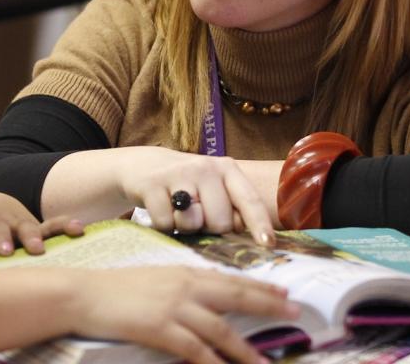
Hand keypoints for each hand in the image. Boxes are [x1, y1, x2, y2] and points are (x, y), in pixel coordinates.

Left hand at [0, 192, 81, 265]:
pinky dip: (70, 227)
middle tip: (37, 249)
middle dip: (30, 237)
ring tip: (76, 230)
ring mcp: (29, 225)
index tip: (6, 251)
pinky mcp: (41, 231)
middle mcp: (13, 221)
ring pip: (45, 225)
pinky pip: (57, 228)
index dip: (1, 239)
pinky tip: (86, 230)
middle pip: (23, 227)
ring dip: (59, 228)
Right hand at [66, 266, 296, 363]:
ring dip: (245, 350)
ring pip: (220, 330)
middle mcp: (184, 286)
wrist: (83, 294)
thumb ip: (182, 287)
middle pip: (235, 297)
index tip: (285, 293)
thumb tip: (206, 299)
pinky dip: (213, 363)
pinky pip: (194, 350)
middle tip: (294, 313)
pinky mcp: (159, 328)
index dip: (261, 287)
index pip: (231, 280)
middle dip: (267, 306)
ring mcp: (173, 307)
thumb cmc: (115, 289)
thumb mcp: (155, 279)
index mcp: (184, 273)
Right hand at [117, 146, 273, 244]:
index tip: (268, 245)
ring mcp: (178, 173)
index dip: (260, 224)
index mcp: (227, 169)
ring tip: (178, 212)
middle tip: (197, 215)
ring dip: (185, 228)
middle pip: (220, 222)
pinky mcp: (152, 183)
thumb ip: (231, 209)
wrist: (141, 165)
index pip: (249, 200)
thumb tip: (248, 236)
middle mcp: (205, 168)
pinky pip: (165, 223)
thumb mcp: (213, 189)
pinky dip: (163, 226)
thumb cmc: (186, 185)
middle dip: (209, 228)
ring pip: (193, 224)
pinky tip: (159, 210)